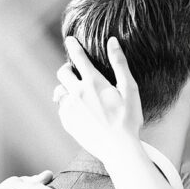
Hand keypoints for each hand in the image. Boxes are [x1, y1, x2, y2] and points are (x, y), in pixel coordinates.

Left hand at [53, 36, 143, 165]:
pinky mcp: (67, 122)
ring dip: (66, 90)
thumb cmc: (128, 119)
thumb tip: (112, 41)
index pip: (78, 57)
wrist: (118, 148)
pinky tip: (80, 113)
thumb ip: (120, 64)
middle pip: (62, 73)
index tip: (70, 40)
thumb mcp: (130, 89)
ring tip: (78, 96)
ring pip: (59, 92)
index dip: (73, 45)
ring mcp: (70, 108)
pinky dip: (68, 107)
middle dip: (67, 70)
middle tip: (75, 73)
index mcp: (93, 82)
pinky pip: (62, 109)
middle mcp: (77, 93)